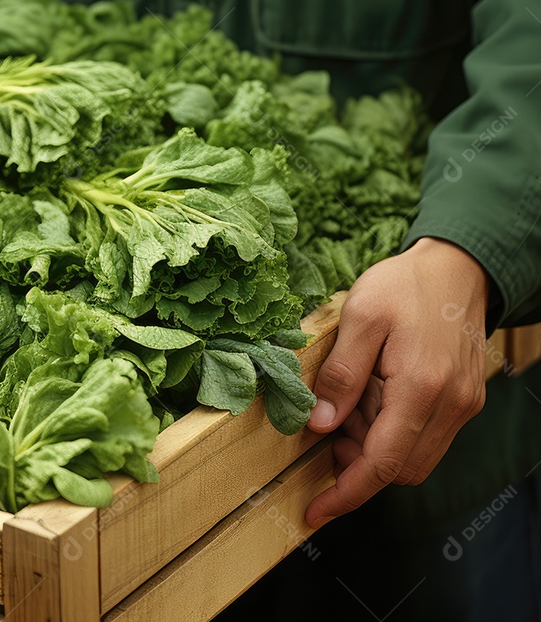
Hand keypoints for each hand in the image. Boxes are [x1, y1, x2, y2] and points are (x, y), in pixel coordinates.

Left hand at [305, 237, 488, 527]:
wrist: (456, 267)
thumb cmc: (403, 286)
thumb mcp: (360, 317)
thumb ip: (340, 375)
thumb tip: (320, 425)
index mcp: (421, 388)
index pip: (382, 464)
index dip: (346, 493)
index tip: (314, 511)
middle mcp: (450, 406)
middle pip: (399, 469)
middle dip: (356, 464)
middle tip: (327, 426)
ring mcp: (461, 406)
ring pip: (414, 457)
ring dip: (373, 447)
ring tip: (348, 402)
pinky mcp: (463, 401)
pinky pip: (426, 437)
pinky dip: (392, 432)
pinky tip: (372, 396)